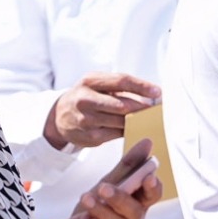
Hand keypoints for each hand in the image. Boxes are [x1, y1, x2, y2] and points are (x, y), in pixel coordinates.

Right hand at [43, 72, 160, 148]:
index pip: (121, 81)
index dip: (142, 86)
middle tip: (157, 108)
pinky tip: (135, 128)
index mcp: (90, 81)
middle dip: (142, 107)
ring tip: (149, 118)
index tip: (158, 92)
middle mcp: (85, 100)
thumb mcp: (96, 84)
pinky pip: (116, 134)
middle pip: (122, 104)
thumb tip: (151, 94)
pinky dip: (128, 131)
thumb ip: (120, 87)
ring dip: (138, 120)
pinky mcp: (90, 137)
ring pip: (121, 121)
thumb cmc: (87, 97)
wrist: (59, 117)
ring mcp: (86, 120)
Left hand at [59, 142, 163, 218]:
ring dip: (102, 212)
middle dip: (120, 199)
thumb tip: (148, 141)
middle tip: (102, 188)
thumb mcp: (109, 183)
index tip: (148, 176)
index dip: (153, 186)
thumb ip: (129, 165)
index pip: (153, 195)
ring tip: (86, 200)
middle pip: (135, 210)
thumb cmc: (96, 209)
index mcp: (139, 203)